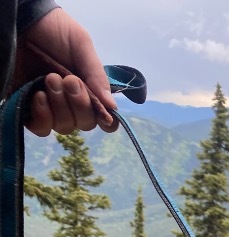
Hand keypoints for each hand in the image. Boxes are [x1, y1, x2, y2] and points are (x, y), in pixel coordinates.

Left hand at [14, 9, 117, 136]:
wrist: (22, 20)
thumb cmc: (54, 29)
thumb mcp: (80, 44)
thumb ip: (97, 75)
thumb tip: (111, 107)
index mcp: (89, 89)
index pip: (104, 118)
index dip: (106, 121)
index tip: (102, 112)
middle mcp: (71, 103)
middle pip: (84, 124)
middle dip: (79, 104)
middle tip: (68, 80)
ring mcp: (51, 107)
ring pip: (64, 126)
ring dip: (60, 106)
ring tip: (49, 78)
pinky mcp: (29, 109)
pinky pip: (42, 128)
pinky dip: (43, 117)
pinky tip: (39, 95)